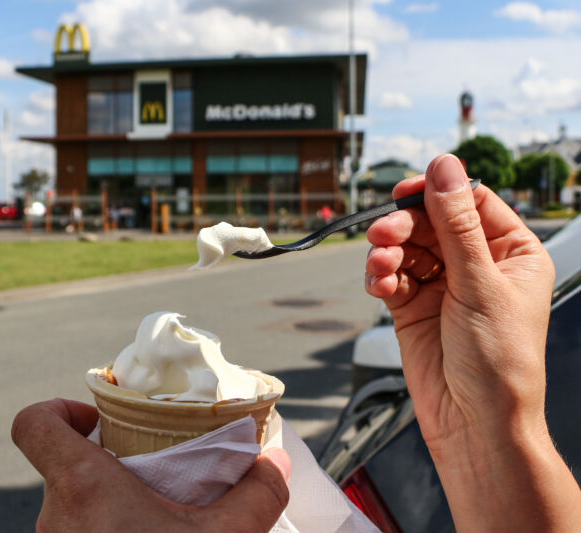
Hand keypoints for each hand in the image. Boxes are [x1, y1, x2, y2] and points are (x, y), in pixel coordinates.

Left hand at [11, 399, 290, 532]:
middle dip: (109, 466)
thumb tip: (275, 463)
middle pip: (64, 467)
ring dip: (109, 505)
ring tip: (154, 518)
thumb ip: (256, 494)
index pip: (32, 425)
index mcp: (82, 489)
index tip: (97, 419)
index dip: (56, 409)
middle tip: (149, 474)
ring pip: (72, 508)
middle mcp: (56, 519)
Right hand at [365, 153, 553, 451]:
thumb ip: (456, 225)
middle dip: (404, 226)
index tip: (406, 192)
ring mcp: (442, 286)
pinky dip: (380, 277)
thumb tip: (444, 169)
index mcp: (511, 253)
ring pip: (406, 248)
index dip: (437, 192)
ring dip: (388, 253)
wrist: (473, 422)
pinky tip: (379, 286)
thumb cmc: (498, 363)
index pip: (470, 203)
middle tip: (383, 234)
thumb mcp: (480, 284)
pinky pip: (390, 277)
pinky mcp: (413, 307)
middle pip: (431, 222)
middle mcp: (476, 266)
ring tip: (380, 266)